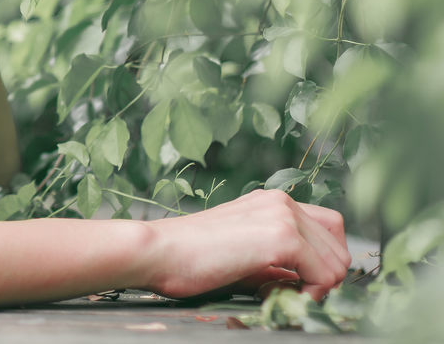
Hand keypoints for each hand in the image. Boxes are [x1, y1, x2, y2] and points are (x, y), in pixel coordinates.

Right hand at [141, 189, 351, 301]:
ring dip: (318, 289)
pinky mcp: (281, 237)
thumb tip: (306, 284)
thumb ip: (277, 264)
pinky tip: (277, 297)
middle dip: (324, 279)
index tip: (297, 285)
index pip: (329, 229)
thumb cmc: (188, 258)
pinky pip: (326, 275)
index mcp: (270, 202)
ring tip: (279, 296)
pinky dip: (311, 294)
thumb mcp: (242, 255)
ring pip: (338, 262)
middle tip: (290, 295)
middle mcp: (281, 202)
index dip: (322, 262)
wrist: (158, 252)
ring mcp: (283, 217)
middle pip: (339, 247)